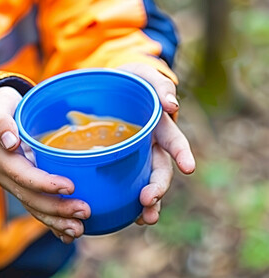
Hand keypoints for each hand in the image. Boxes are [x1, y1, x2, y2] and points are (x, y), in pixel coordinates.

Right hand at [0, 87, 90, 243]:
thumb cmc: (1, 110)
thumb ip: (1, 122)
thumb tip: (10, 141)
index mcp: (5, 160)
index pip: (26, 177)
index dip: (46, 184)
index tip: (70, 186)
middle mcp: (10, 177)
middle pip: (33, 199)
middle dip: (58, 209)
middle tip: (84, 212)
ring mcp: (17, 185)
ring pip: (36, 208)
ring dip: (57, 222)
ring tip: (79, 229)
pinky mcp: (25, 186)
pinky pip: (37, 207)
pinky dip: (52, 223)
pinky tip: (67, 233)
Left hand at [118, 63, 195, 224]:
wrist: (105, 86)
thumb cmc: (128, 79)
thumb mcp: (143, 75)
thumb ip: (159, 85)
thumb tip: (173, 105)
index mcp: (159, 126)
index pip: (175, 142)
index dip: (182, 155)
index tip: (189, 168)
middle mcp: (151, 145)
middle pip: (160, 169)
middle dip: (158, 186)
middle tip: (149, 200)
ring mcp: (135, 154)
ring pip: (145, 181)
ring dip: (148, 201)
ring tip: (144, 218)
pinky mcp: (118, 160)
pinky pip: (125, 181)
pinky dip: (126, 198)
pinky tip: (123, 212)